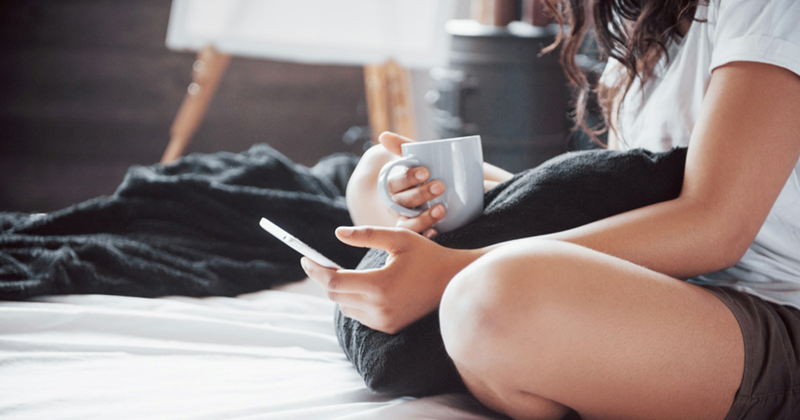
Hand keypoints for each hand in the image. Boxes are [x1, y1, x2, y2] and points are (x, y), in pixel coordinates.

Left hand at [301, 225, 479, 333]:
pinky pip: (360, 315)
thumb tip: (337, 233)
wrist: (454, 282)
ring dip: (340, 290)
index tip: (305, 258)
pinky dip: (354, 300)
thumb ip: (366, 235)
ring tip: (341, 272)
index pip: (333, 282)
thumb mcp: (398, 238)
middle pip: (336, 296)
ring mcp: (385, 321)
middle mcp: (380, 309)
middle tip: (319, 262)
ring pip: (346, 307)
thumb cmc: (427, 255)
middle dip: (325, 278)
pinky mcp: (390, 327)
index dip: (315, 270)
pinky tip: (361, 286)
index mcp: (379, 285)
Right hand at [379, 132, 446, 236]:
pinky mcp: (422, 232)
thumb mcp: (425, 158)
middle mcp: (400, 205)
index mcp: (397, 186)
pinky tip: (435, 232)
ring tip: (441, 209)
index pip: (394, 183)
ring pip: (407, 222)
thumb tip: (382, 136)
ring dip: (422, 217)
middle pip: (401, 202)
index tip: (426, 171)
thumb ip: (405, 147)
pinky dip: (425, 234)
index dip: (408, 177)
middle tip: (440, 186)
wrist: (469, 191)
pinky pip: (418, 238)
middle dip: (419, 194)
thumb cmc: (440, 171)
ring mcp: (410, 220)